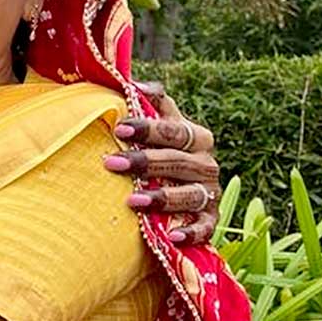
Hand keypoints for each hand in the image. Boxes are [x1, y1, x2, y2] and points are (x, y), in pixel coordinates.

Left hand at [104, 83, 220, 246]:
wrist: (176, 202)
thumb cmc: (159, 158)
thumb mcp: (157, 132)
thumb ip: (151, 106)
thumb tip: (132, 84)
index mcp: (195, 137)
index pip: (173, 130)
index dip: (148, 128)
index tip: (120, 128)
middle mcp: (206, 163)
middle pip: (177, 161)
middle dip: (144, 161)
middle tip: (111, 163)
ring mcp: (209, 193)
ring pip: (189, 194)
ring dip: (161, 197)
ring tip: (131, 201)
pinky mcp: (210, 221)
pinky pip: (204, 227)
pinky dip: (191, 232)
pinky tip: (173, 236)